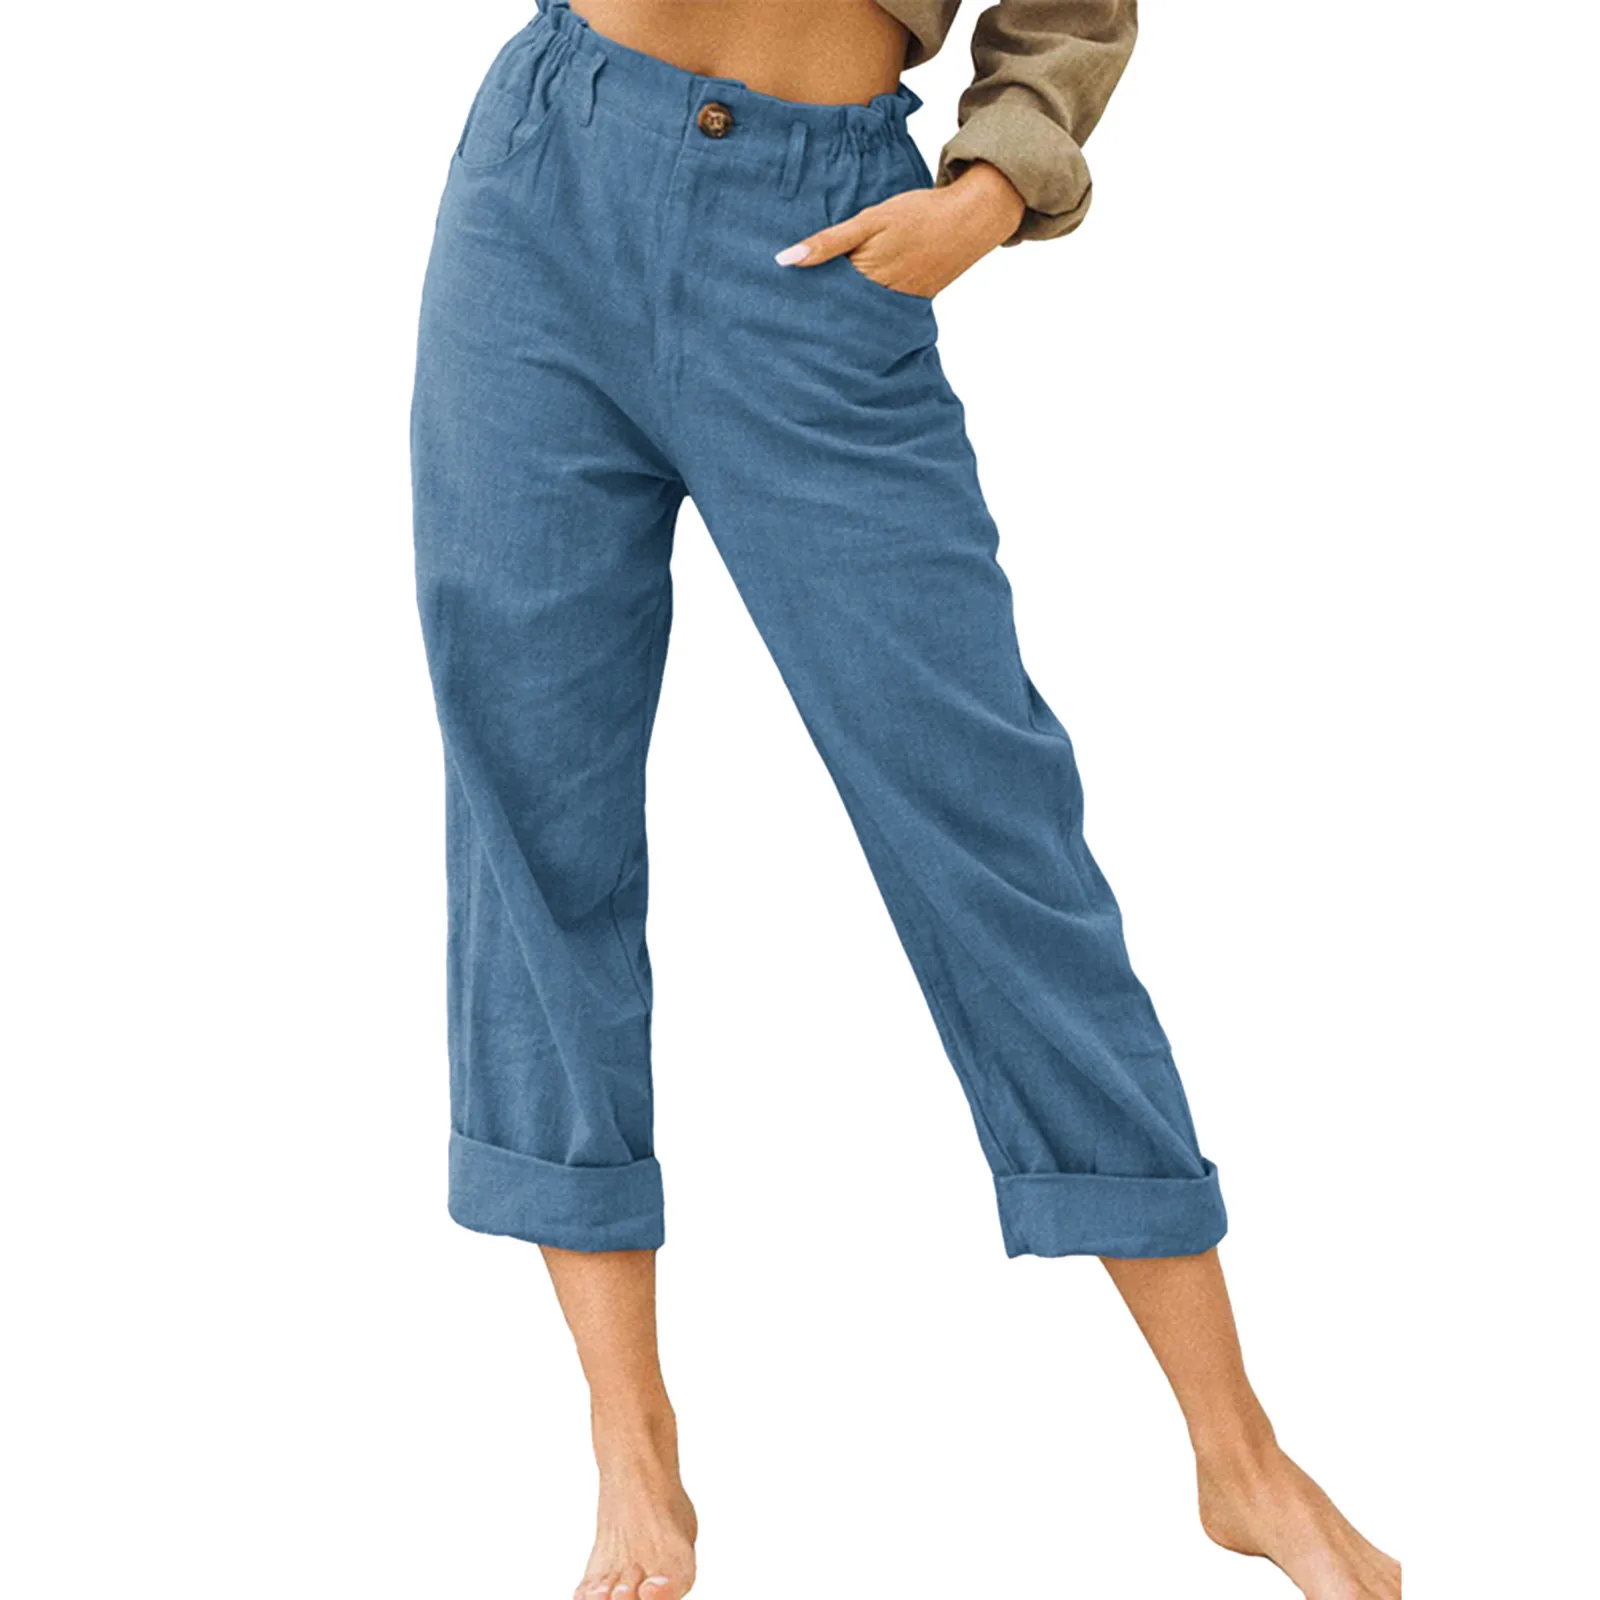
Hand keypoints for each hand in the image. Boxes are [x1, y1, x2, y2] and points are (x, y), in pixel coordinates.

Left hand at [775, 161, 1026, 297]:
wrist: (971, 219)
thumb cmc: (917, 214)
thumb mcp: (868, 220)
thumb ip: (828, 242)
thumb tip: (784, 261)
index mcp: (864, 278)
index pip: (821, 297)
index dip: (799, 301)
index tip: (775, 308)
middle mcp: (879, 299)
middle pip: (838, 311)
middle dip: (816, 314)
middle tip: (784, 320)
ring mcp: (898, 305)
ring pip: (859, 316)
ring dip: (839, 316)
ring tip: (810, 322)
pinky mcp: (913, 304)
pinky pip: (882, 313)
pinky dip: (866, 312)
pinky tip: (851, 311)